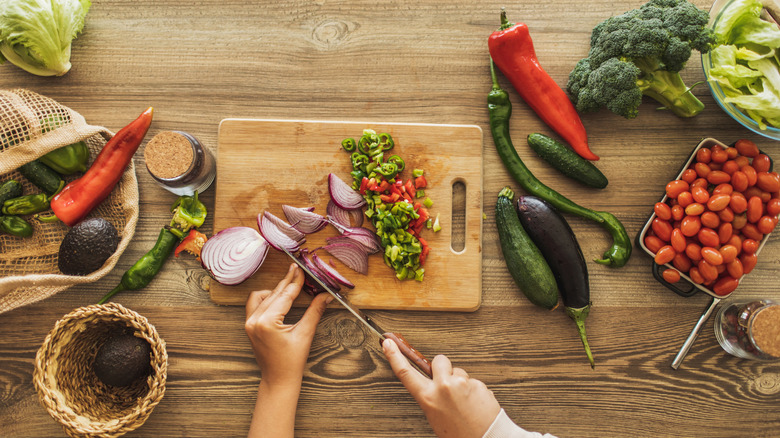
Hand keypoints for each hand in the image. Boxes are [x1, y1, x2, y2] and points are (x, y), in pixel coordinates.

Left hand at [245, 263, 331, 385]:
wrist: (278, 379)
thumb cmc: (292, 361)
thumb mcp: (305, 334)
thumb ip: (315, 311)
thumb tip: (325, 295)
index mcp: (267, 322)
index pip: (285, 296)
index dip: (296, 282)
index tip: (302, 270)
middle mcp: (254, 320)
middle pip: (274, 294)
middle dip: (287, 282)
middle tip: (297, 270)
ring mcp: (249, 323)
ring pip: (262, 296)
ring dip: (276, 290)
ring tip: (290, 285)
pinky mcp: (248, 325)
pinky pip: (254, 304)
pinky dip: (265, 298)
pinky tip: (277, 297)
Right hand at [383, 338, 500, 437]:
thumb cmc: (458, 434)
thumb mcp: (435, 416)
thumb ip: (431, 397)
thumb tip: (434, 385)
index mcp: (428, 397)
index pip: (406, 373)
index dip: (395, 356)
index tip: (389, 343)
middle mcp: (444, 387)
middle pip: (439, 360)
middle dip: (443, 367)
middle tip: (448, 383)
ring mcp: (461, 384)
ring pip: (458, 371)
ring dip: (460, 381)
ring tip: (465, 401)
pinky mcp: (478, 384)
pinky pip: (473, 381)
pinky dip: (474, 390)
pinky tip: (475, 404)